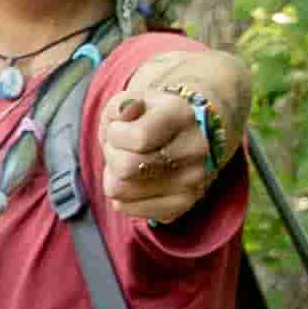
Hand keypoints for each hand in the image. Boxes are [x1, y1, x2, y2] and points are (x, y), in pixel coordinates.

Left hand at [100, 60, 241, 229]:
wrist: (171, 135)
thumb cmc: (142, 117)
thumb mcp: (128, 101)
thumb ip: (121, 105)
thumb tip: (127, 111)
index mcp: (182, 115)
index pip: (138, 137)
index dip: (115, 134)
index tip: (120, 128)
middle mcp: (195, 149)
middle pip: (127, 167)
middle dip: (112, 155)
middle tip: (122, 148)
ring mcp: (192, 180)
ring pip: (121, 190)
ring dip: (114, 175)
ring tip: (129, 161)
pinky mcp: (181, 205)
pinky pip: (126, 207)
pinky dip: (121, 194)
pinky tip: (136, 179)